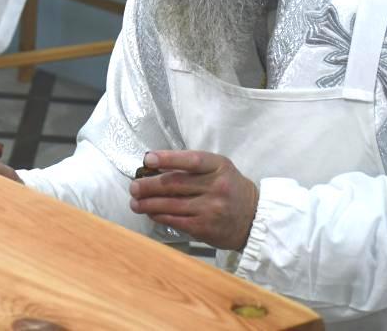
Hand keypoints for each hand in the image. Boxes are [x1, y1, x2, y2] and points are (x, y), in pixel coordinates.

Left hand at [128, 150, 258, 250]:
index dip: (168, 159)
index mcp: (219, 166)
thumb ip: (194, 167)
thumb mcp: (220, 169)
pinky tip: (150, 213)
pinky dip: (159, 216)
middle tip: (134, 186)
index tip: (148, 159)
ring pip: (171, 204)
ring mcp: (210, 208)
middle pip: (175, 184)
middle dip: (149, 185)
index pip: (191, 160)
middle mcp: (216, 187)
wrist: (253, 219)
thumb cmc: (231, 189)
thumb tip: (158, 166)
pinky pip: (175, 220)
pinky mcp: (204, 227)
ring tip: (135, 202)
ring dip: (148, 203)